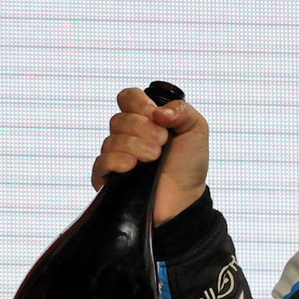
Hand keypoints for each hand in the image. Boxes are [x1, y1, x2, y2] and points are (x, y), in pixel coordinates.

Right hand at [91, 86, 209, 224]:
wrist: (184, 199)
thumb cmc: (188, 166)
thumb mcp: (196, 130)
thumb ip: (182, 110)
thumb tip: (158, 111)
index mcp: (145, 120)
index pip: (127, 98)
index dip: (138, 103)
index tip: (155, 116)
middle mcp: (127, 135)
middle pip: (120, 119)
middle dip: (143, 130)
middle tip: (162, 144)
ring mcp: (116, 155)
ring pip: (111, 140)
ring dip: (136, 147)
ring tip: (153, 159)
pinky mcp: (108, 176)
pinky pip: (102, 161)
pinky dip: (118, 161)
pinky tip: (132, 167)